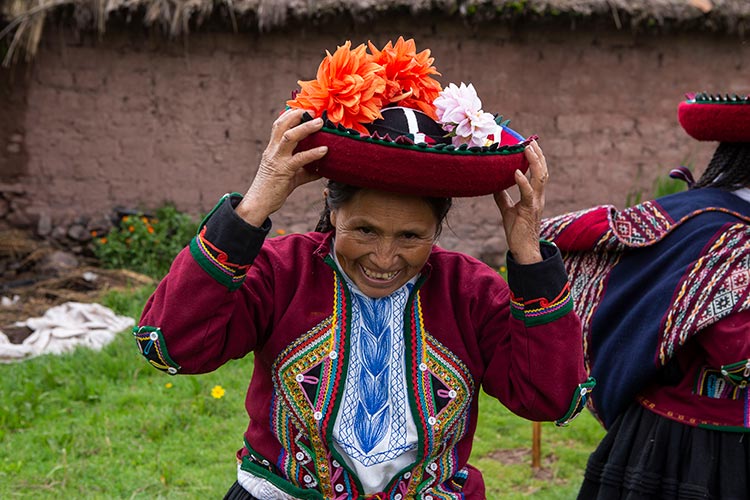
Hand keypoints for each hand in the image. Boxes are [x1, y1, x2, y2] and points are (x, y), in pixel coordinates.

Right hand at [236, 108, 327, 225]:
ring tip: (320, 123)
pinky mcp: (283, 171)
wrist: (258, 204)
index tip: (304, 108)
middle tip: (314, 110)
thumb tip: (322, 169)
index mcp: (273, 149)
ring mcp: (277, 160)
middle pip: (281, 125)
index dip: (290, 114)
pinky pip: (299, 159)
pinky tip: (324, 150)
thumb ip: (305, 171)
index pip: (278, 125)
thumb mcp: (291, 177)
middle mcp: (273, 151)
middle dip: (297, 115)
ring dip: (305, 128)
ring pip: (289, 137)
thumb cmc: (273, 189)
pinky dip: (313, 153)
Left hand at [494, 140, 547, 264]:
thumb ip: (503, 196)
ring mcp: (535, 203)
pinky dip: (522, 181)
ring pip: (540, 178)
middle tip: (531, 141)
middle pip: (542, 172)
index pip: (538, 173)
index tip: (530, 145)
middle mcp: (538, 197)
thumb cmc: (517, 230)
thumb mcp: (508, 209)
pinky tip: (515, 172)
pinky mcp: (529, 211)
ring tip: (527, 149)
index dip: (536, 159)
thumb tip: (494, 184)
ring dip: (534, 162)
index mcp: (534, 196)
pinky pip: (528, 194)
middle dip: (538, 156)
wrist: (523, 249)